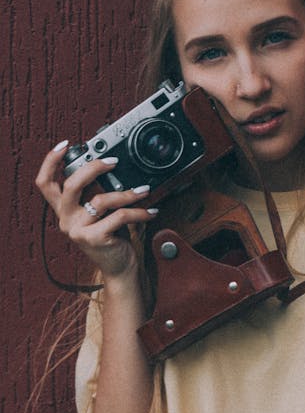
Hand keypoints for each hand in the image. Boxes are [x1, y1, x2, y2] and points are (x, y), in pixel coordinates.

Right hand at [35, 140, 158, 277]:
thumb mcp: (100, 213)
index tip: (64, 144)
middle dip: (93, 168)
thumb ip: (96, 193)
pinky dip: (139, 212)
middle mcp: (66, 220)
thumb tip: (112, 166)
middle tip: (113, 161)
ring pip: (101, 200)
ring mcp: (78, 230)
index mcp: (64, 210)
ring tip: (144, 191)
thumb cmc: (111, 237)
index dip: (50, 162)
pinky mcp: (94, 239)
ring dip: (127, 193)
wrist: (118, 268)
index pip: (45, 183)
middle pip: (70, 185)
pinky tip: (150, 211)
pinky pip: (119, 217)